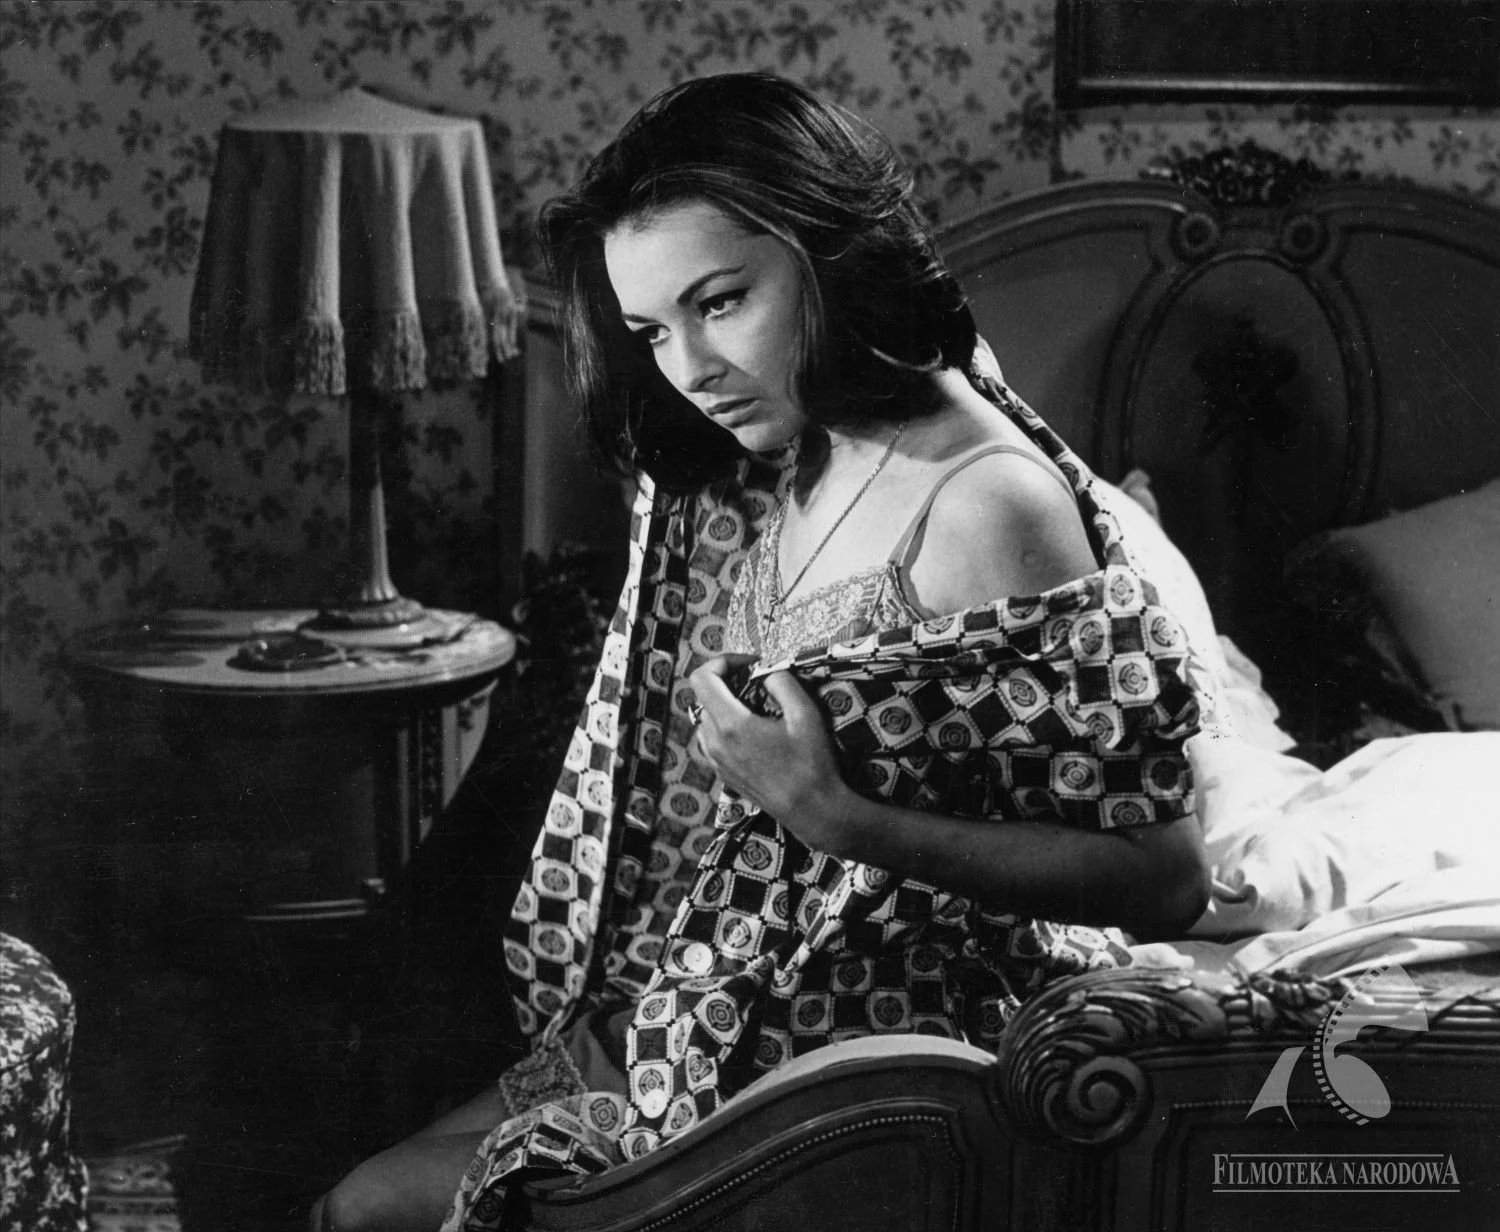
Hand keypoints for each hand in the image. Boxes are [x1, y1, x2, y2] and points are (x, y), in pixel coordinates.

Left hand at [687, 656, 852, 848]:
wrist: (810, 810)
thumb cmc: (811, 764)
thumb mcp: (806, 714)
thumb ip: (782, 682)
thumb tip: (766, 673)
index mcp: (731, 725)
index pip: (702, 678)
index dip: (722, 661)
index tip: (748, 664)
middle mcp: (715, 742)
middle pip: (704, 696)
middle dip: (728, 682)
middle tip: (758, 682)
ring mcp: (716, 760)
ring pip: (706, 717)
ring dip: (726, 704)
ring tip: (757, 707)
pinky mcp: (722, 773)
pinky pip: (713, 738)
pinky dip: (726, 725)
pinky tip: (754, 731)